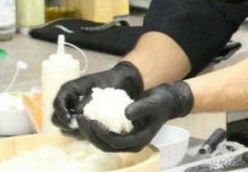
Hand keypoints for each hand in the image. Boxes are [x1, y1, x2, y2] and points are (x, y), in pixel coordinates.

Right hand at [52, 61, 143, 135]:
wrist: (121, 82)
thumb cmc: (109, 81)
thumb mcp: (99, 86)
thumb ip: (87, 99)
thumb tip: (78, 111)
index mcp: (68, 91)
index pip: (57, 104)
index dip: (61, 113)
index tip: (71, 119)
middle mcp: (67, 103)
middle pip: (56, 119)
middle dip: (65, 125)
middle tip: (78, 127)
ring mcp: (73, 113)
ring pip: (64, 128)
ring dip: (73, 131)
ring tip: (86, 130)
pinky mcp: (81, 122)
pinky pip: (76, 132)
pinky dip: (81, 133)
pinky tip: (92, 132)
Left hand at [78, 81, 193, 152]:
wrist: (166, 101)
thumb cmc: (162, 102)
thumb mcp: (154, 102)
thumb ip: (141, 108)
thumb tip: (125, 113)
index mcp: (140, 140)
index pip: (116, 142)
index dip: (102, 134)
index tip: (93, 121)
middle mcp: (131, 144)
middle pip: (106, 146)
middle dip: (91, 135)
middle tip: (81, 120)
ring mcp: (126, 140)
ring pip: (103, 143)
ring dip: (90, 133)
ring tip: (81, 119)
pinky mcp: (121, 134)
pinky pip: (105, 135)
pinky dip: (95, 129)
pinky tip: (88, 117)